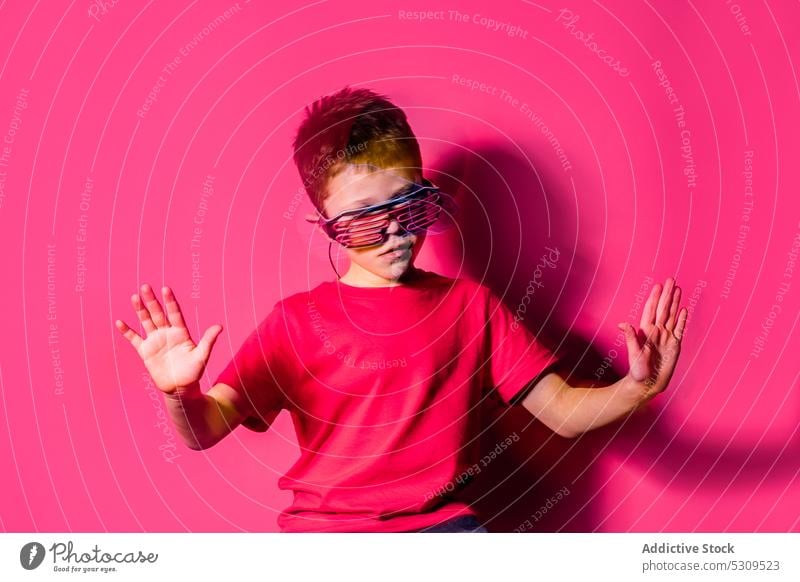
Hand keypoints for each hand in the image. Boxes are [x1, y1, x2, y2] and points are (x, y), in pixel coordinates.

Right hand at [115, 284, 222, 394]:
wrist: (180, 387)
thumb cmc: (194, 372)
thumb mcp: (202, 356)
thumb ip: (208, 340)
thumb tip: (219, 326)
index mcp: (181, 332)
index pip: (174, 313)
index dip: (170, 301)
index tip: (165, 288)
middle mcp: (167, 333)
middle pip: (158, 313)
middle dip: (152, 300)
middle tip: (145, 286)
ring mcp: (155, 341)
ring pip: (146, 322)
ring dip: (140, 310)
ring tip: (134, 297)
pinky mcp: (145, 351)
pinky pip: (134, 339)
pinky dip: (127, 332)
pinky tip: (120, 322)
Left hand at [617, 277, 687, 399]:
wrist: (647, 384)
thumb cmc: (637, 370)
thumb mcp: (633, 353)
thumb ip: (630, 337)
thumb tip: (622, 323)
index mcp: (646, 331)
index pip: (651, 310)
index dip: (654, 298)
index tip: (658, 285)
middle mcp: (657, 332)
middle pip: (663, 309)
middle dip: (667, 294)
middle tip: (671, 280)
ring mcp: (666, 338)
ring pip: (671, 316)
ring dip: (675, 303)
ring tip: (678, 289)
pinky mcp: (675, 346)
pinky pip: (680, 329)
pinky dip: (682, 319)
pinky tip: (684, 309)